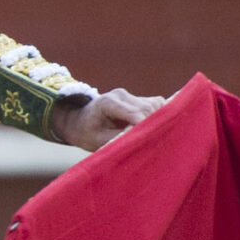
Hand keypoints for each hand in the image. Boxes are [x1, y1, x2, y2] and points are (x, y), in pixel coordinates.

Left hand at [51, 88, 165, 151]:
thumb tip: (142, 141)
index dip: (146, 127)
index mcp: (107, 102)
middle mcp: (121, 95)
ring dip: (158, 121)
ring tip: (155, 138)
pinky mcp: (139, 99)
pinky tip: (156, 129)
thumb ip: (119, 139)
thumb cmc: (86, 133)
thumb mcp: (98, 140)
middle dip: (153, 126)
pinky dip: (160, 117)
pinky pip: (157, 105)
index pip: (135, 114)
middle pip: (148, 109)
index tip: (153, 142)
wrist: (80, 122)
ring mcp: (131, 96)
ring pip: (156, 106)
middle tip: (156, 144)